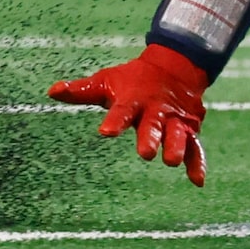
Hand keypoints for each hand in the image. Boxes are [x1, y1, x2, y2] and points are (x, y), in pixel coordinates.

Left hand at [49, 42, 209, 184]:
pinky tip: (197, 181)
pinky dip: (197, 162)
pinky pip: (195, 147)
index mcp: (133, 100)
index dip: (115, 121)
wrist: (176, 67)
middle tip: (145, 153)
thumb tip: (52, 91)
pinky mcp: (189, 129)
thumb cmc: (132, 79)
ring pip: (177, 134)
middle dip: (151, 137)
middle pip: (153, 125)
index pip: (122, 111)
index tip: (106, 132)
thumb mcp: (107, 81)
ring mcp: (175, 120)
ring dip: (175, 146)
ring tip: (170, 161)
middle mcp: (156, 110)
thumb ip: (82, 91)